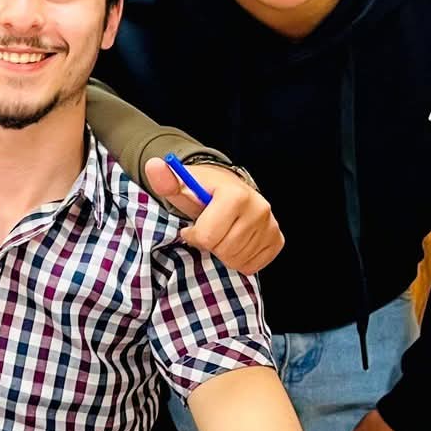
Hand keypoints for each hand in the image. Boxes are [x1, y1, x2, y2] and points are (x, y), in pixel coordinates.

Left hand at [143, 159, 282, 272]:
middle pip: (224, 251)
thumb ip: (165, 180)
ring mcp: (271, 225)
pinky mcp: (277, 239)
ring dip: (223, 254)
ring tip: (220, 235)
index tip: (192, 227)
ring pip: (238, 260)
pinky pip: (253, 265)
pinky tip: (233, 243)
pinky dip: (239, 260)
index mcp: (235, 195)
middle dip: (210, 245)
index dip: (194, 235)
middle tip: (208, 231)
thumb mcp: (182, 186)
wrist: (228, 189)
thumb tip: (153, 165)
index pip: (207, 237)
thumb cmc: (203, 192)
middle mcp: (259, 208)